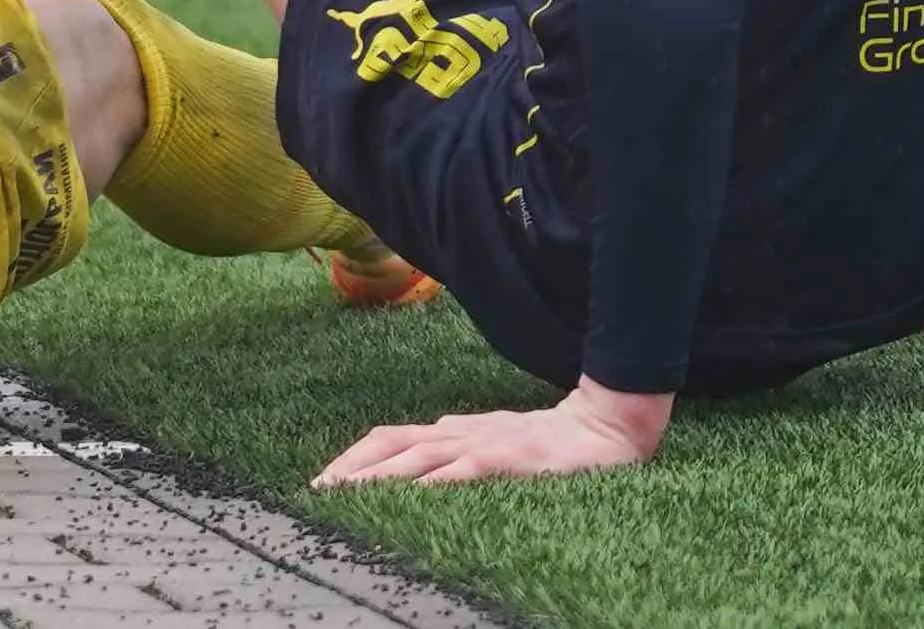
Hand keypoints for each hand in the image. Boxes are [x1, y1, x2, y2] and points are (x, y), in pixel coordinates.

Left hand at [311, 379, 671, 486]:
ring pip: (417, 456)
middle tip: (319, 493)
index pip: (391, 438)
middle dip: (352, 467)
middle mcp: (460, 433)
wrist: (603, 428)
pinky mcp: (508, 459)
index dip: (354, 457)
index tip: (324, 482)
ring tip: (346, 494)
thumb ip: (460, 443)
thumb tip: (426, 443)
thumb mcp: (495, 439)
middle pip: (392, 444)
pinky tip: (409, 495)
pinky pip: (462, 470)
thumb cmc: (549, 440)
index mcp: (455, 431)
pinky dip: (433, 482)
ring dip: (378, 476)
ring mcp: (483, 444)